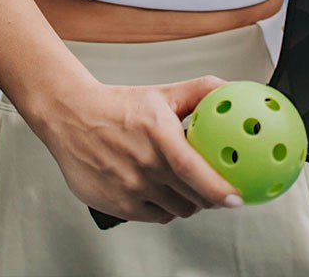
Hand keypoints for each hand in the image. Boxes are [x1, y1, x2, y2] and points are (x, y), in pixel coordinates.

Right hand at [34, 76, 241, 223]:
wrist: (70, 117)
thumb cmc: (119, 106)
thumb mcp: (161, 93)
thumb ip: (200, 91)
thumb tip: (232, 90)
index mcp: (156, 132)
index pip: (193, 169)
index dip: (219, 188)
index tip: (238, 197)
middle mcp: (143, 163)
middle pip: (191, 197)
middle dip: (210, 196)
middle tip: (215, 188)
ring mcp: (129, 187)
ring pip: (177, 210)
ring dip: (187, 201)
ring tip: (183, 184)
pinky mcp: (118, 206)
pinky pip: (156, 217)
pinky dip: (164, 207)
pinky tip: (159, 189)